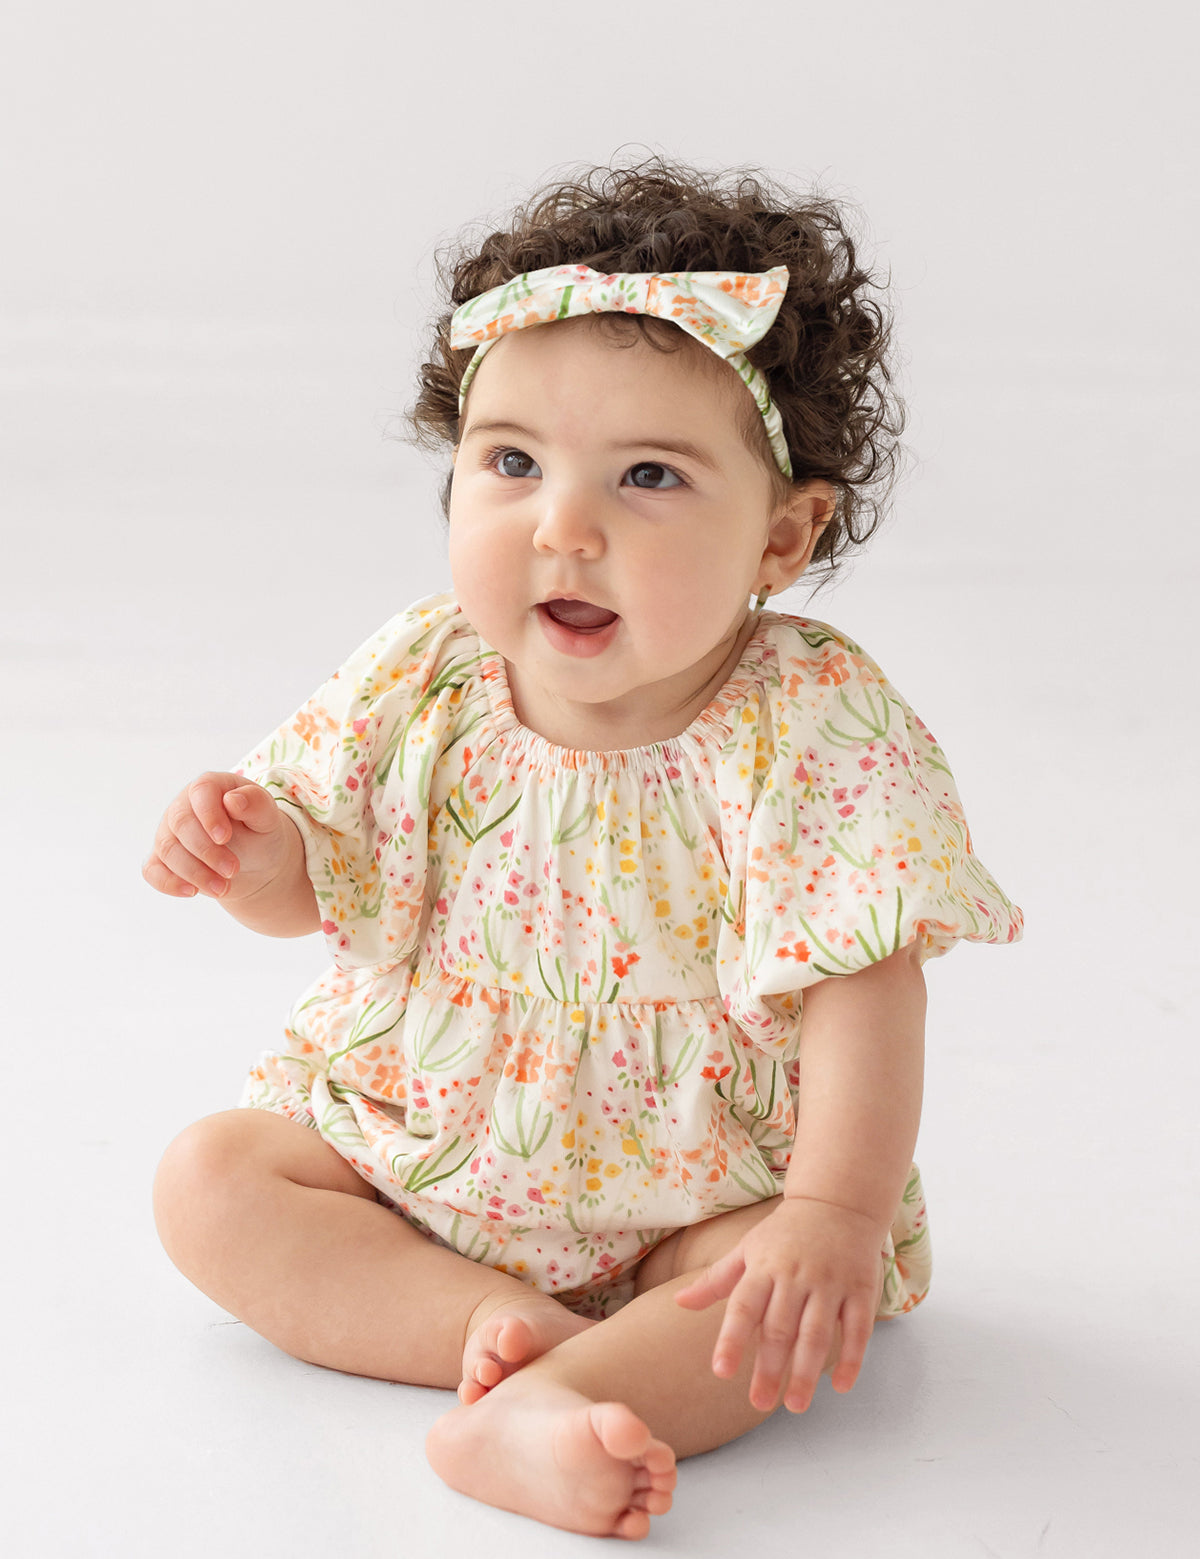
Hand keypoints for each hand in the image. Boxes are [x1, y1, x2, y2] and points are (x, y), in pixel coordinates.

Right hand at [143, 772, 293, 903]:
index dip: (209, 814)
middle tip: (233, 870)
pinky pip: (152, 870)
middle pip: (181, 823)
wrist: (254, 862)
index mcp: (211, 787)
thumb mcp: (267, 817)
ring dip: (195, 872)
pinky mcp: (162, 859)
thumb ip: (256, 804)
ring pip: (168, 849)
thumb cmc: (259, 832)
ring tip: (223, 888)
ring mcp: (168, 832)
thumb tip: (232, 800)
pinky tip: (192, 892)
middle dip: (206, 850)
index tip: (225, 838)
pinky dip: (168, 883)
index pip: (201, 792)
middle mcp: (183, 806)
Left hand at [674, 1197, 884, 1412]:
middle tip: (759, 1403)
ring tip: (795, 1405)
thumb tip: (679, 1303)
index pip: (744, 1307)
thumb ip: (716, 1280)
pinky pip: (857, 1328)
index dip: (732, 1340)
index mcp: (764, 1266)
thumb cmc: (784, 1233)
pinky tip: (840, 1386)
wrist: (837, 1202)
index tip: (721, 1372)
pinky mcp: (861, 1289)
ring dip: (806, 1372)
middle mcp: (796, 1275)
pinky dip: (851, 1358)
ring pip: (817, 1333)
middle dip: (770, 1368)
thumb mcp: (747, 1248)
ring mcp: (831, 1282)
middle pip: (781, 1328)